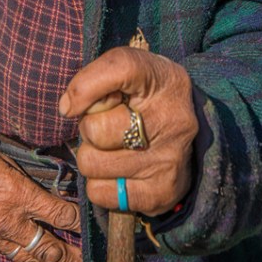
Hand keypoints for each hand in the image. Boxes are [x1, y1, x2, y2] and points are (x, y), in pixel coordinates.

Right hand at [0, 143, 82, 261]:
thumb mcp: (9, 158)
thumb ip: (35, 176)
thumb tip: (61, 186)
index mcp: (18, 192)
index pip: (59, 214)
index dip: (79, 222)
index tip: (95, 226)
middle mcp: (9, 220)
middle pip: (50, 247)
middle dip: (75, 259)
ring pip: (34, 261)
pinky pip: (15, 258)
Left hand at [59, 48, 197, 217]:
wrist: (195, 131)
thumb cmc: (147, 96)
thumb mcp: (129, 70)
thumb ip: (96, 77)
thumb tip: (67, 108)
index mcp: (162, 78)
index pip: (119, 69)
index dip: (86, 87)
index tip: (74, 103)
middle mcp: (170, 118)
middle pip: (94, 128)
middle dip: (89, 128)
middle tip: (106, 125)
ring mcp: (168, 159)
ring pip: (91, 163)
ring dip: (92, 156)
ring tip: (113, 148)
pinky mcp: (161, 192)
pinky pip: (100, 193)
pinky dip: (100, 184)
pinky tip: (119, 171)